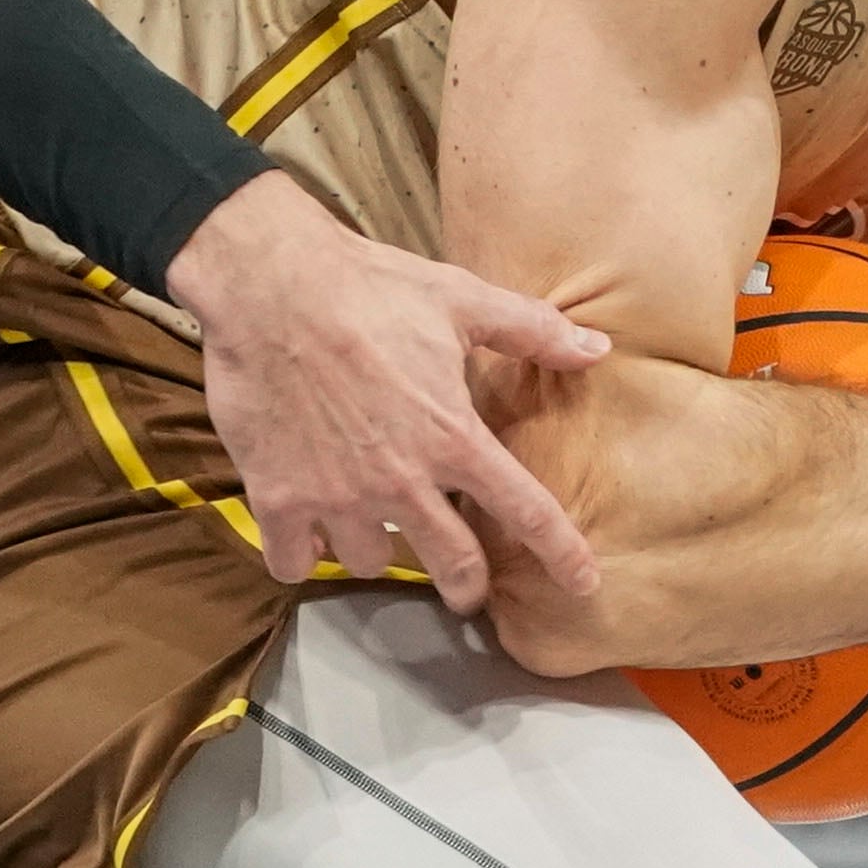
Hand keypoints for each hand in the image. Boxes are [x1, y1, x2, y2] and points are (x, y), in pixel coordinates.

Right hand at [168, 170, 612, 612]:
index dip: (562, 556)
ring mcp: (337, 496)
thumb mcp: (460, 298)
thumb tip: (597, 348)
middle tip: (465, 584)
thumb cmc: (368, 286)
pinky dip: (304, 554)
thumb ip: (531, 331)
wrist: (270, 283)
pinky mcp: (278, 498)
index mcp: (454, 436)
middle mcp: (401, 480)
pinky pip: (296, 562)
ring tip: (373, 524)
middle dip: (467, 585)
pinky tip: (308, 532)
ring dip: (377, 550)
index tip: (583, 584)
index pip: (527, 513)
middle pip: (454, 566)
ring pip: (370, 563)